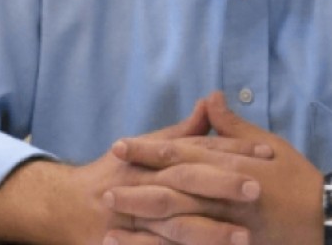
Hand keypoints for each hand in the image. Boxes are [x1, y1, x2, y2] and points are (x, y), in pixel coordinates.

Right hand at [0, 98, 269, 244]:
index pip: (199, 151)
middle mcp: (145, 183)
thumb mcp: (148, 146)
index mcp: (153, 157)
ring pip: (175, 224)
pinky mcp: (129, 244)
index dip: (233, 152)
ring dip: (209, 231)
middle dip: (221, 186)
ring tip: (244, 237)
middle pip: (187, 183)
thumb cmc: (113, 172)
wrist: (64, 206)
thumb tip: (212, 101)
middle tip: (258, 189)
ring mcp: (136, 218)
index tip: (267, 153)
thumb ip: (185, 131)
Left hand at [104, 91, 321, 244]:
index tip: (118, 147)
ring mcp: (230, 224)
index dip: (148, 151)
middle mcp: (227, 193)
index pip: (182, 154)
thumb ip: (232, 127)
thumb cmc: (297, 180)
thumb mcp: (267, 146)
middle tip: (103, 192)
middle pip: (173, 189)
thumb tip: (210, 98)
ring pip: (179, 224)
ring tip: (111, 226)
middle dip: (137, 189)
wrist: (328, 219)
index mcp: (231, 164)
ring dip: (144, 225)